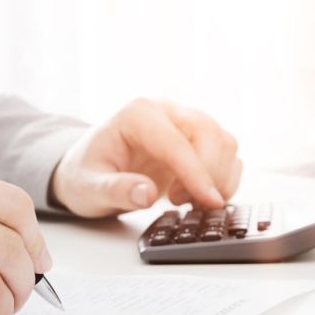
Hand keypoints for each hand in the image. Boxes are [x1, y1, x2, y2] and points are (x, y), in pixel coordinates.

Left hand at [50, 98, 241, 217]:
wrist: (89, 171)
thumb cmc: (86, 176)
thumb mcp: (88, 188)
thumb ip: (115, 190)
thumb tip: (146, 194)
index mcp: (138, 115)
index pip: (177, 142)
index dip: (196, 173)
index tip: (208, 200)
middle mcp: (166, 111)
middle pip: (209, 134)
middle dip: (208, 174)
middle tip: (180, 202)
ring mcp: (185, 123)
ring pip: (224, 142)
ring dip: (219, 177)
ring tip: (187, 200)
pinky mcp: (198, 140)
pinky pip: (227, 154)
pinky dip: (224, 179)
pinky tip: (199, 196)